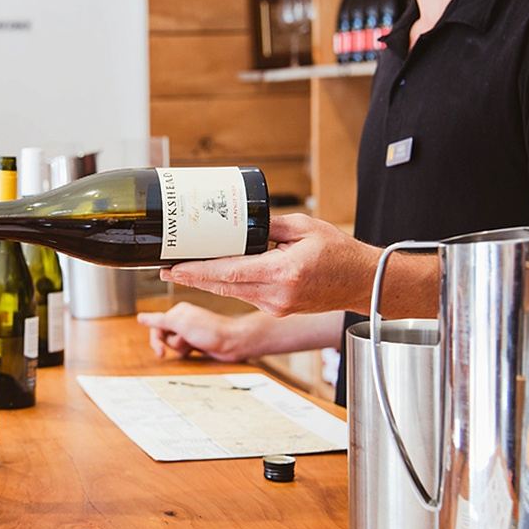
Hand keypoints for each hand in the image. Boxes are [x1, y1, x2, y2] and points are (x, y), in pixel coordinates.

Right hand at [136, 302, 253, 361]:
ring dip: (180, 348)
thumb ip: (158, 320)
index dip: (156, 338)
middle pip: (164, 335)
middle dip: (170, 343)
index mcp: (178, 312)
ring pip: (173, 344)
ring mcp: (190, 332)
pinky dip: (186, 352)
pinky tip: (195, 351)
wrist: (233, 342)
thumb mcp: (180, 323)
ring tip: (192, 346)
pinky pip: (183, 349)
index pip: (157, 324)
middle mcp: (183, 320)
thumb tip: (140, 317)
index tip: (160, 351)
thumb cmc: (211, 331)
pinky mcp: (197, 342)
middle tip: (177, 348)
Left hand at [160, 213, 378, 316]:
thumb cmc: (339, 252)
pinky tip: (213, 274)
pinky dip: (227, 285)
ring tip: (182, 268)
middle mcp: (276, 294)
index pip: (228, 273)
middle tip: (164, 268)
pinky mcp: (277, 308)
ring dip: (206, 281)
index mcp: (283, 273)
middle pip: (222, 287)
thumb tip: (239, 220)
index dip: (196, 271)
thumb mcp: (304, 227)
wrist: (364, 283)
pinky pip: (245, 296)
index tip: (172, 268)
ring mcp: (276, 305)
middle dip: (191, 278)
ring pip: (231, 293)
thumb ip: (269, 225)